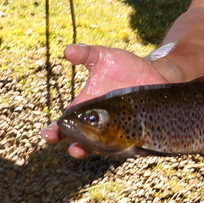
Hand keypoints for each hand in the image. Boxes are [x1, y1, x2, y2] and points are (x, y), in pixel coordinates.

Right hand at [40, 44, 167, 156]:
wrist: (156, 74)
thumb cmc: (126, 66)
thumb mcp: (104, 56)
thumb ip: (86, 54)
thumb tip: (67, 50)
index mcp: (85, 109)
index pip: (65, 125)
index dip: (54, 132)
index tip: (47, 135)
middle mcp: (97, 125)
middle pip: (81, 143)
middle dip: (75, 147)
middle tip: (72, 149)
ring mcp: (116, 133)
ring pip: (102, 150)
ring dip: (95, 152)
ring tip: (88, 151)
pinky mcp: (135, 137)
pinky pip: (126, 150)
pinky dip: (121, 151)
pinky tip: (118, 149)